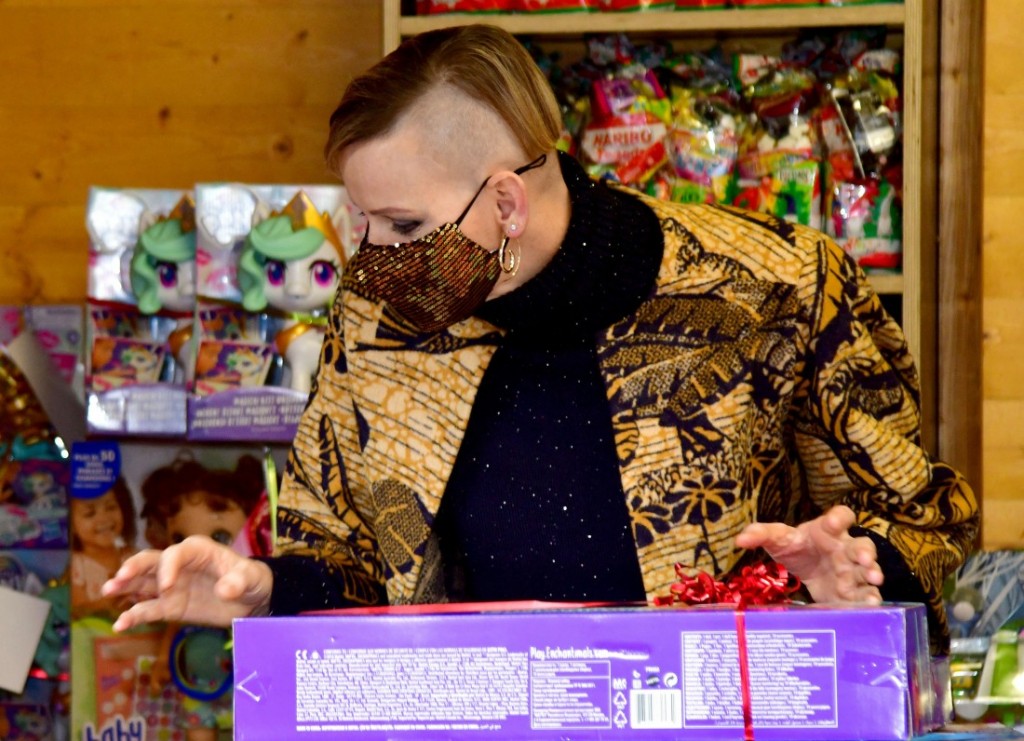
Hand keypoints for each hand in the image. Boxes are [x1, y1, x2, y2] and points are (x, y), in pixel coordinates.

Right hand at [101, 535, 272, 630]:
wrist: (251, 600)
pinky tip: (120, 625)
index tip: (167, 586)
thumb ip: (237, 581)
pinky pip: (148, 610)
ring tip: (107, 592)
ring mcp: (171, 587)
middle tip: (118, 578)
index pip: (176, 553)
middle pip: (150, 562)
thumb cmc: (250, 579)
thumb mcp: (250, 578)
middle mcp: (179, 566)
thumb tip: (224, 590)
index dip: (168, 567)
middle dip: (133, 568)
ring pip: (142, 584)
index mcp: (197, 551)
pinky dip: (133, 616)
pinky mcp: (170, 606)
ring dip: (124, 587)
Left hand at [734, 505, 882, 604]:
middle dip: (864, 551)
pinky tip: (871, 605)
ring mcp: (853, 571)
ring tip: (874, 579)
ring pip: (868, 569)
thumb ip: (760, 534)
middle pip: (861, 545)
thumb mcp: (777, 539)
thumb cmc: (796, 548)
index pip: (841, 516)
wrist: (807, 570)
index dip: (839, 518)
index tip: (832, 522)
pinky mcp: (855, 592)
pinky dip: (870, 598)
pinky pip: (867, 593)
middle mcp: (845, 548)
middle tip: (863, 559)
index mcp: (827, 530)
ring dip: (872, 574)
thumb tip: (739, 540)